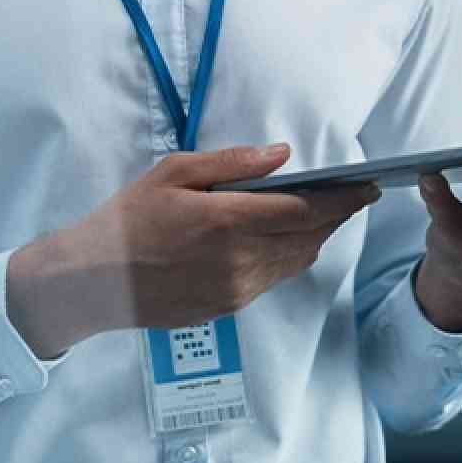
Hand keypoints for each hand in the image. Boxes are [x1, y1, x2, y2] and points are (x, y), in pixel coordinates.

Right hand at [7, 143, 380, 356]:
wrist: (95, 280)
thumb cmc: (129, 217)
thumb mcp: (173, 172)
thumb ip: (231, 163)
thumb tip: (282, 155)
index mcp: (227, 220)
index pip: (304, 210)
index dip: (342, 198)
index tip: (366, 185)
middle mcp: (240, 260)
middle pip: (310, 237)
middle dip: (338, 215)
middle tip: (356, 195)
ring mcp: (237, 289)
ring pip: (296, 261)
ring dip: (317, 237)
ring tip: (326, 214)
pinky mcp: (228, 307)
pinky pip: (274, 279)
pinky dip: (290, 257)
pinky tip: (286, 240)